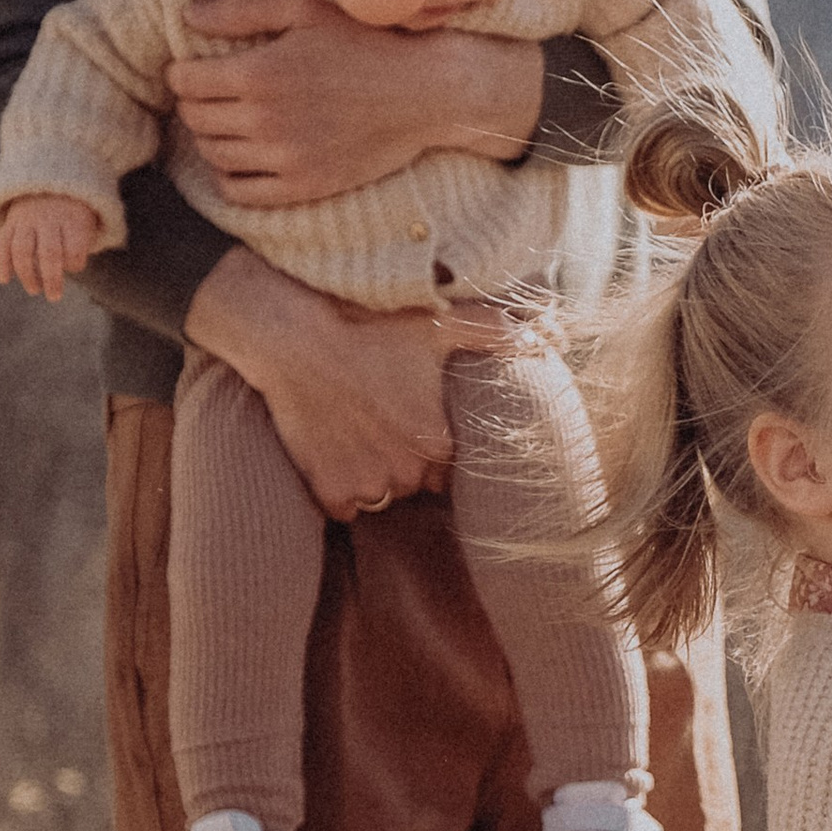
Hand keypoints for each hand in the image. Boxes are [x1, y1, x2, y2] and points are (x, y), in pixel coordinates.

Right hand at [0, 193, 105, 298]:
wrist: (48, 180)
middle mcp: (48, 218)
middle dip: (51, 278)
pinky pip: (3, 243)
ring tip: (34, 290)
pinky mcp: (10, 221)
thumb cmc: (73, 212)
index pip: (75, 247)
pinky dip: (2, 263)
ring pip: (23, 250)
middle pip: (49, 252)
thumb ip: (81, 244)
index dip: (75, 263)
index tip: (75, 266)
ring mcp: (27, 220)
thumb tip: (69, 270)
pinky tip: (4, 280)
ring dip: (27, 274)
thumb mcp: (87, 221)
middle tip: (54, 297)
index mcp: (73, 218)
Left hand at [171, 0, 545, 203]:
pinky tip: (245, 156)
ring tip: (230, 120)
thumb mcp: (304, 8)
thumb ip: (242, 9)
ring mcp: (285, 159)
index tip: (198, 66)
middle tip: (214, 91)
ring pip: (213, 155)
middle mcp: (265, 121)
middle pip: (195, 118)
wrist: (425, 92)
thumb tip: (186, 18)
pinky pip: (240, 192)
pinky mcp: (304, 186)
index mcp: (258, 73)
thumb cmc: (366, 40)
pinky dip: (229, 176)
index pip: (184, 82)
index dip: (184, 71)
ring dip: (212, 136)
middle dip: (195, 102)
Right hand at [183, 245, 498, 520]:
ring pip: (381, 496)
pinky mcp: (330, 490)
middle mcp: (410, 471)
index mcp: (440, 442)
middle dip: (403, 461)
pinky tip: (332, 456)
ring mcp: (369, 484)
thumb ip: (491, 333)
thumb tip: (535, 339)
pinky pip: (344, 507)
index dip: (428, 447)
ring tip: (355, 437)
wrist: (296, 339)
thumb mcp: (438, 323)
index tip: (409, 423)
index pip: (447, 467)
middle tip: (379, 425)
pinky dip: (338, 490)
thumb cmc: (371, 327)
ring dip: (373, 476)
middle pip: (415, 481)